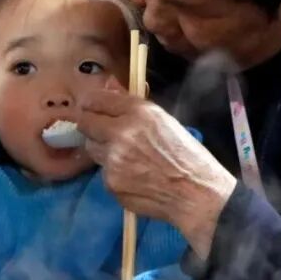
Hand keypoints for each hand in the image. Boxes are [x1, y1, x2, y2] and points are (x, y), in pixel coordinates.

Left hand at [77, 79, 236, 257]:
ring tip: (128, 157)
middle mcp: (121, 132)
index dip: (91, 104)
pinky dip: (113, 173)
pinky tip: (134, 176)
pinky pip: (103, 172)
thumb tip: (109, 87)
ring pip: (92, 148)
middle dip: (91, 126)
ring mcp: (113, 160)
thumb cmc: (187, 155)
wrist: (196, 192)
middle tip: (103, 132)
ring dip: (102, 150)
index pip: (96, 100)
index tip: (90, 107)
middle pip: (84, 123)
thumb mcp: (164, 121)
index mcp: (138, 112)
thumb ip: (132, 106)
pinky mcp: (110, 182)